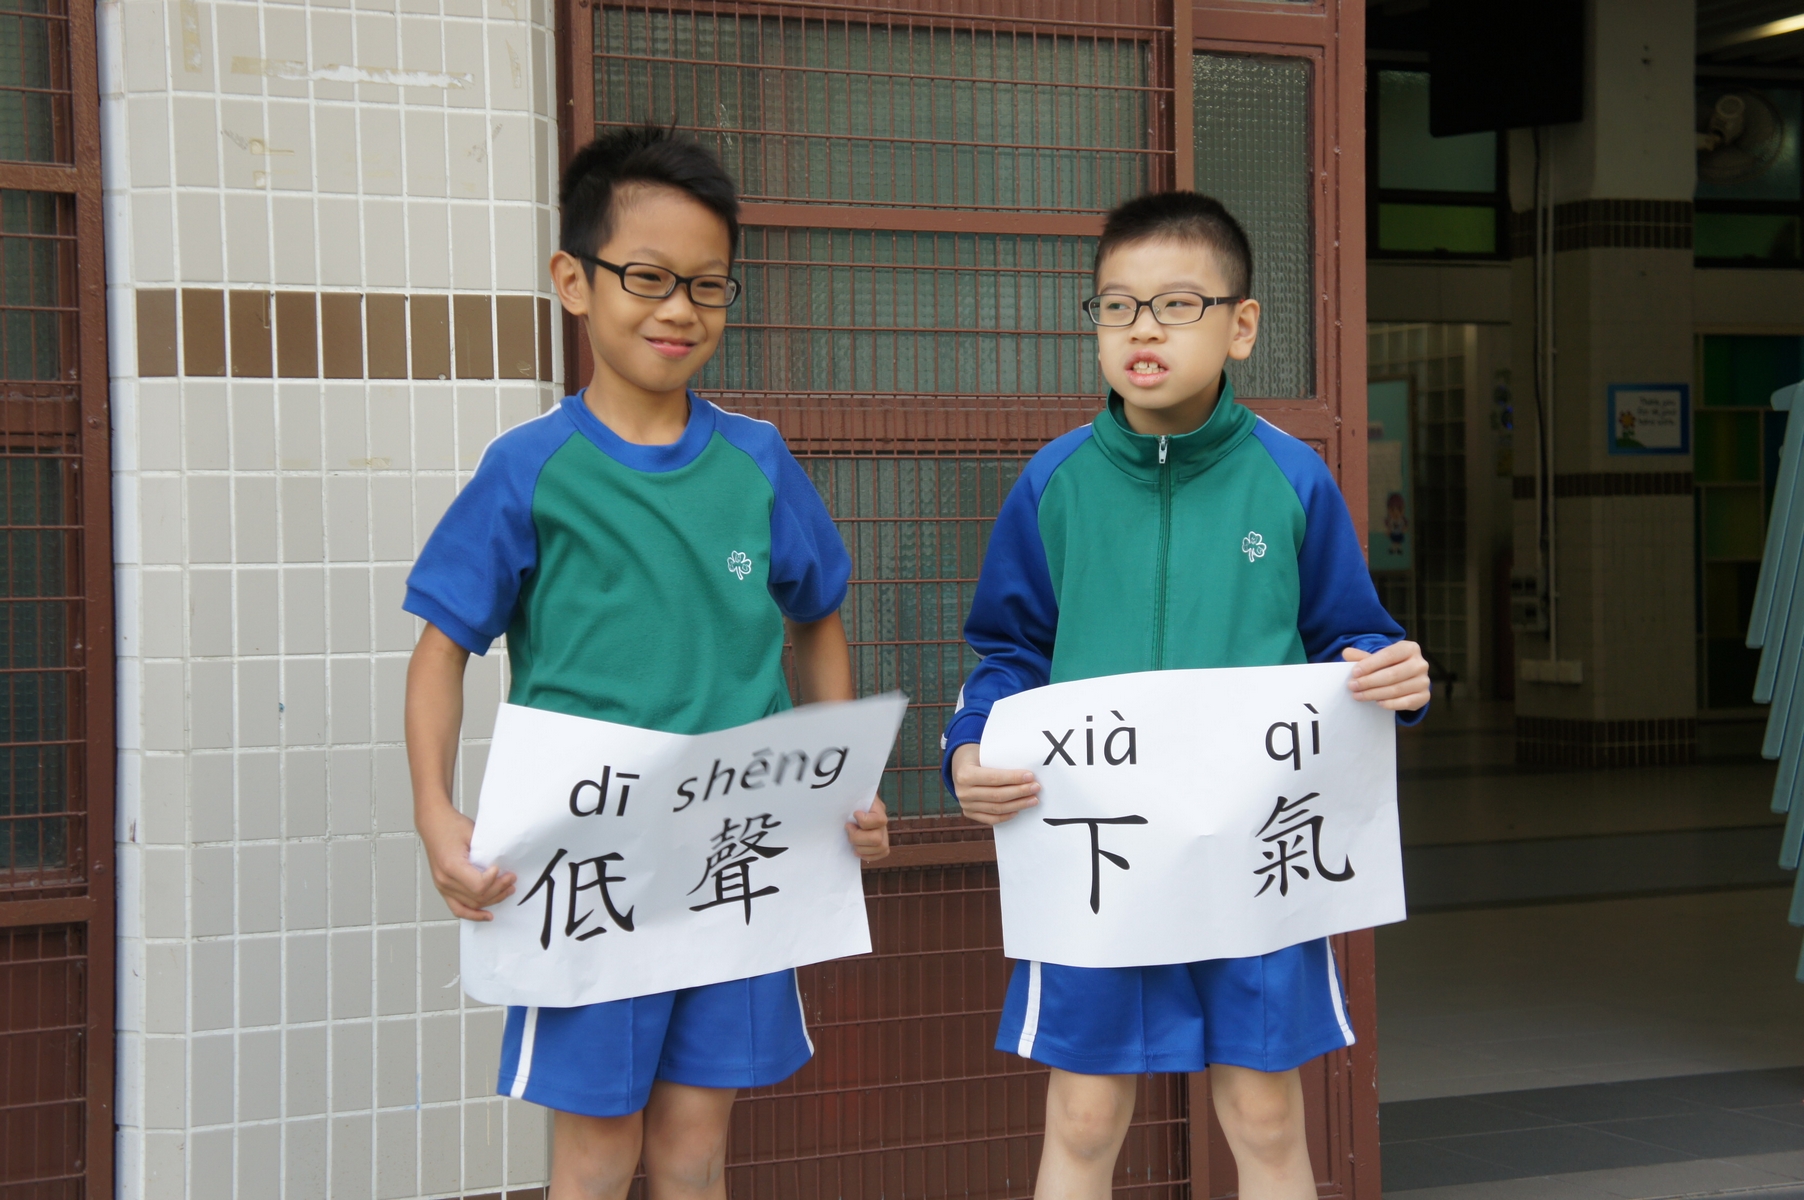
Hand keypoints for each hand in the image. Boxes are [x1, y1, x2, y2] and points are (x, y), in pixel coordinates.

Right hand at [417, 799, 516, 919]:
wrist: (434, 824)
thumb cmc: (451, 826)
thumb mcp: (472, 834)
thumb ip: (485, 853)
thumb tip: (504, 866)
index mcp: (451, 866)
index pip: (478, 885)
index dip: (494, 880)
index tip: (500, 869)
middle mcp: (445, 880)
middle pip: (477, 896)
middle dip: (498, 889)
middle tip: (511, 879)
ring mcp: (442, 886)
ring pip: (471, 904)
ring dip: (492, 899)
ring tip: (507, 890)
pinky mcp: (443, 888)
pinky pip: (458, 908)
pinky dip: (473, 914)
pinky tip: (487, 916)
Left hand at [846, 796, 889, 861]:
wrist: (853, 805)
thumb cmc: (849, 800)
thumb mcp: (850, 796)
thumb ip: (849, 799)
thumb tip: (840, 800)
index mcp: (877, 807)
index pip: (879, 820)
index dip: (864, 821)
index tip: (854, 815)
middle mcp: (883, 821)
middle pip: (877, 839)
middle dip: (858, 838)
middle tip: (848, 830)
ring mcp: (884, 832)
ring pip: (880, 847)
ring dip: (861, 848)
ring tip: (851, 841)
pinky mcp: (882, 842)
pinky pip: (883, 853)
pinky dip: (868, 855)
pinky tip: (857, 850)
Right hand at [951, 742, 1040, 825]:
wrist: (959, 766)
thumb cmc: (977, 757)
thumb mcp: (984, 754)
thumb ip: (1001, 764)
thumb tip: (1026, 773)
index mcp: (965, 774)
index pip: (994, 778)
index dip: (1014, 778)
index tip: (1030, 776)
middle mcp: (963, 792)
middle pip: (997, 795)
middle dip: (1020, 792)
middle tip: (1036, 788)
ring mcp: (965, 805)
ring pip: (997, 809)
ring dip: (1018, 805)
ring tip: (1033, 800)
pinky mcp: (969, 813)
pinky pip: (991, 819)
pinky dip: (1006, 816)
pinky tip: (1018, 810)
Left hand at [1344, 641, 1430, 710]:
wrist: (1407, 679)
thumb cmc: (1389, 665)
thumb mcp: (1377, 658)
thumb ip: (1362, 656)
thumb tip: (1346, 653)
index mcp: (1410, 648)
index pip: (1388, 655)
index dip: (1370, 664)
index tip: (1354, 673)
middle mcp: (1420, 664)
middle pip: (1392, 674)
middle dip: (1369, 681)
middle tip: (1352, 686)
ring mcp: (1424, 681)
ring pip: (1397, 689)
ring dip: (1374, 694)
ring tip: (1358, 695)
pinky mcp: (1424, 696)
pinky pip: (1406, 702)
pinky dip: (1390, 704)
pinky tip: (1377, 702)